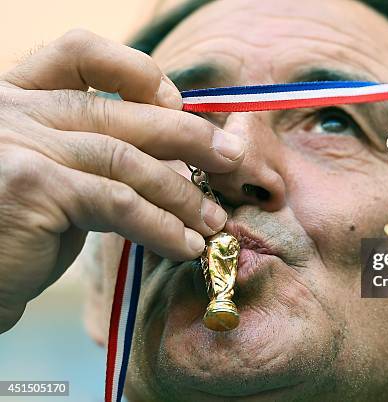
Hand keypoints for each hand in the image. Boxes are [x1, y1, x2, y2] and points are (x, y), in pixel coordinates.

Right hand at [0, 30, 244, 331]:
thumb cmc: (14, 235)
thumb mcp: (56, 178)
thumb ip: (98, 156)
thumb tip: (179, 158)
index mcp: (18, 98)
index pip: (79, 53)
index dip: (137, 72)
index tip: (175, 103)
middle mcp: (14, 111)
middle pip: (120, 111)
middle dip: (187, 137)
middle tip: (231, 157)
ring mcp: (20, 144)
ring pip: (128, 160)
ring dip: (181, 195)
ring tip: (212, 221)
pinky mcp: (33, 187)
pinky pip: (119, 202)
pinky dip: (161, 226)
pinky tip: (184, 245)